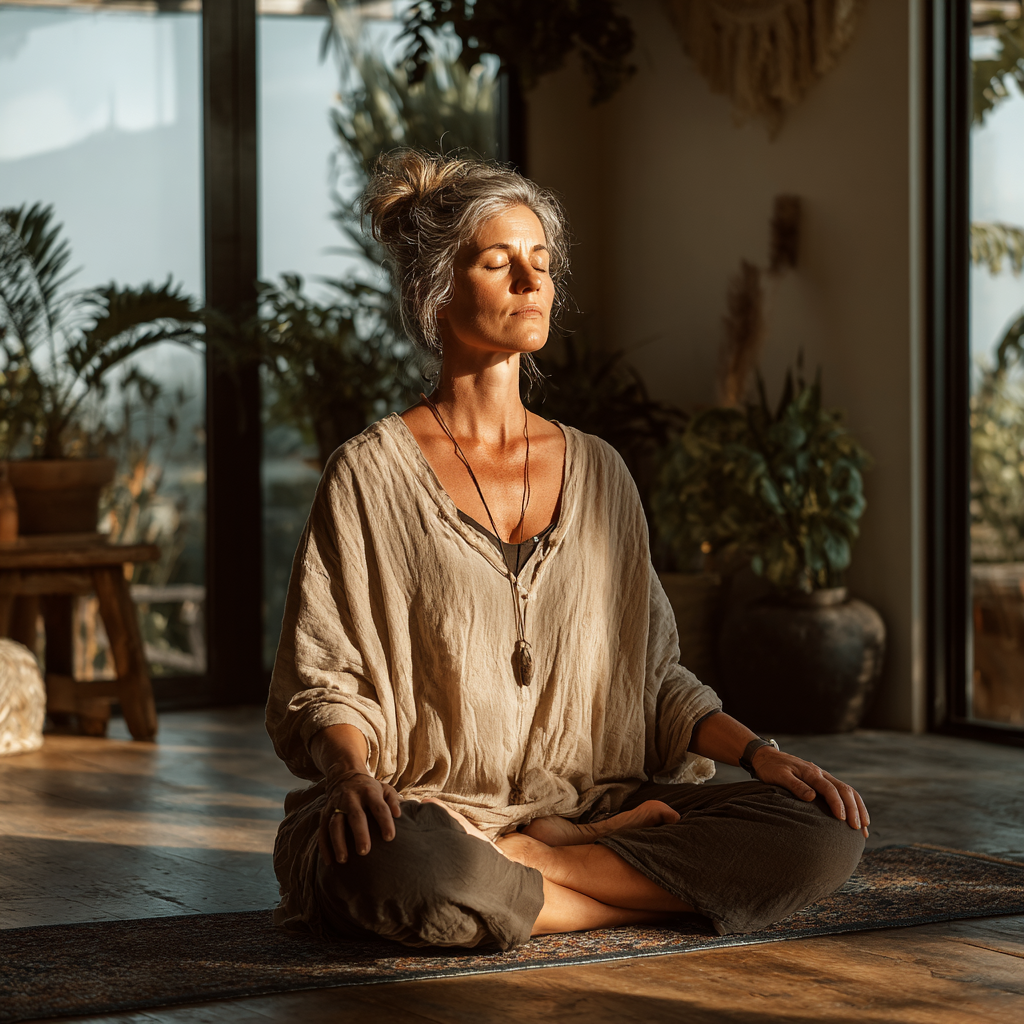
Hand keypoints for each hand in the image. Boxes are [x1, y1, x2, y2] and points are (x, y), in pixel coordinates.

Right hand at [318, 765, 401, 863]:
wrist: (344, 776)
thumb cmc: (370, 789)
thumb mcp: (384, 788)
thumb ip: (393, 800)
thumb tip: (398, 814)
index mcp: (369, 792)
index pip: (379, 807)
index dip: (384, 821)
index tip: (389, 838)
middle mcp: (351, 798)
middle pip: (355, 816)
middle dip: (359, 834)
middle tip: (364, 852)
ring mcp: (336, 806)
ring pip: (335, 824)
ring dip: (338, 842)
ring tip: (343, 860)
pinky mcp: (325, 813)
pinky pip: (322, 831)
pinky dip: (324, 847)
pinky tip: (329, 862)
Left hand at [751, 746, 869, 837]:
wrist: (766, 757)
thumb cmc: (771, 768)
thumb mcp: (779, 776)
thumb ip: (795, 786)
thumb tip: (812, 797)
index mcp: (811, 773)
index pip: (830, 789)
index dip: (838, 804)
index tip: (842, 820)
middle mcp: (821, 773)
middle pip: (844, 790)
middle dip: (854, 809)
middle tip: (858, 828)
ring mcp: (823, 776)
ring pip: (847, 791)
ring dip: (858, 808)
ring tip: (864, 827)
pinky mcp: (822, 781)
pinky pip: (841, 792)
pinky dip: (852, 804)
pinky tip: (856, 817)